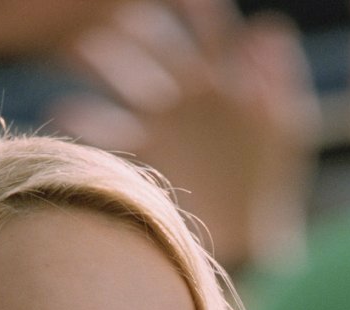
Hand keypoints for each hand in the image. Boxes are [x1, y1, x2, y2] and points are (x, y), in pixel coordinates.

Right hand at [52, 0, 320, 270]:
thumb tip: (268, 28)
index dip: (200, 12)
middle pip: (157, 47)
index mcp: (226, 84)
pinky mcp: (141, 158)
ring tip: (81, 49)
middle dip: (138, 30)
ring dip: (102, 62)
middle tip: (123, 22)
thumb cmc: (273, 189)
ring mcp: (161, 126)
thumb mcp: (287, 131)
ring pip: (124, 79)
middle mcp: (188, 98)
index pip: (212, 32)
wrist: (245, 246)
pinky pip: (105, 131)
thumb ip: (282, 79)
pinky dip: (81, 120)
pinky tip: (63, 110)